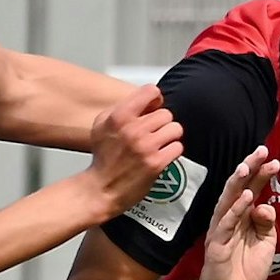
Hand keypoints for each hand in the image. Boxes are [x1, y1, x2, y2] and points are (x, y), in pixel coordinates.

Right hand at [84, 86, 181, 220]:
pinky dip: (172, 151)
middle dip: (161, 123)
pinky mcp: (156, 163)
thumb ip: (123, 108)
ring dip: (169, 136)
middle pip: (166, 113)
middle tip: (153, 133)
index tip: (153, 107)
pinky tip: (161, 155)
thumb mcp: (102, 124)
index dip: (155, 99)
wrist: (101, 188)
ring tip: (159, 143)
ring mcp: (146, 147)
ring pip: (175, 129)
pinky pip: (178, 147)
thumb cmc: (103, 157)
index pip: (151, 91)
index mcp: (119, 116)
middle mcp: (133, 129)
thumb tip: (148, 101)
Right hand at [194, 147, 279, 279]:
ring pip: (228, 201)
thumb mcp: (265, 243)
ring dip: (238, 184)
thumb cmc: (244, 268)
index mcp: (243, 215)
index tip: (275, 160)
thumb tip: (265, 205)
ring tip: (247, 168)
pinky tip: (245, 199)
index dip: (261, 174)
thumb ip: (267, 223)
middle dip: (249, 168)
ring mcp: (221, 230)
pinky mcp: (216, 245)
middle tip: (261, 151)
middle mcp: (230, 218)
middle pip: (238, 188)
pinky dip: (235, 211)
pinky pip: (225, 224)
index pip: (251, 188)